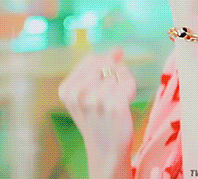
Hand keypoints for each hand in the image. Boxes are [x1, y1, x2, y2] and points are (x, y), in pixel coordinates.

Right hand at [58, 48, 136, 177]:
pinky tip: (125, 105)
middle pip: (106, 62)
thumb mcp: (88, 93)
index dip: (105, 67)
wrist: (106, 148)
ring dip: (124, 83)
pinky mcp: (114, 105)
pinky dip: (131, 90)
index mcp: (66, 89)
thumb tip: (118, 49)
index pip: (92, 59)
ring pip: (120, 71)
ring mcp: (95, 100)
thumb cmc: (99, 118)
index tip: (105, 86)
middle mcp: (78, 94)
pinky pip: (129, 82)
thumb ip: (100, 69)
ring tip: (117, 102)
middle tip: (112, 96)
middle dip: (115, 74)